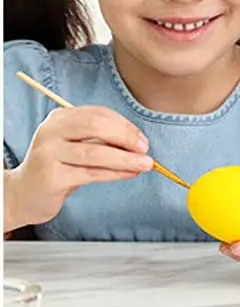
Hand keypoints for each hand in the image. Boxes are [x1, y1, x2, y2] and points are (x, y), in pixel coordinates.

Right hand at [7, 106, 154, 229]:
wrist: (26, 193)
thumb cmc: (59, 168)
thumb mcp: (77, 147)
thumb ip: (102, 141)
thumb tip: (138, 143)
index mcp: (59, 118)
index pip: (97, 113)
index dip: (124, 125)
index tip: (142, 140)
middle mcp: (51, 131)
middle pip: (95, 126)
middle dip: (125, 137)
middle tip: (145, 150)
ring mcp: (49, 153)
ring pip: (95, 152)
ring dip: (125, 159)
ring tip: (146, 164)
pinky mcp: (52, 176)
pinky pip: (91, 173)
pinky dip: (116, 173)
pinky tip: (130, 174)